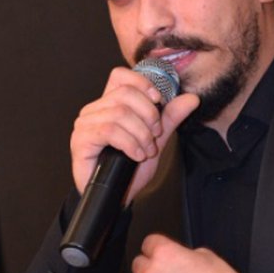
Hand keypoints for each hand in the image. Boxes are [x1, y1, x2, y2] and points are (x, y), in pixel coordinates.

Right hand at [70, 68, 200, 204]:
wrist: (116, 196)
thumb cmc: (128, 168)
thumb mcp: (155, 139)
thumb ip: (170, 117)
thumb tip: (191, 98)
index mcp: (109, 103)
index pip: (121, 76)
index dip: (142, 83)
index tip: (159, 100)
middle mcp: (95, 109)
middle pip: (125, 94)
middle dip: (148, 114)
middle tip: (155, 135)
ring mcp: (85, 124)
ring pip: (119, 113)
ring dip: (141, 134)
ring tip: (146, 151)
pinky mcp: (81, 140)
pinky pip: (109, 131)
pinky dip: (129, 143)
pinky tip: (136, 155)